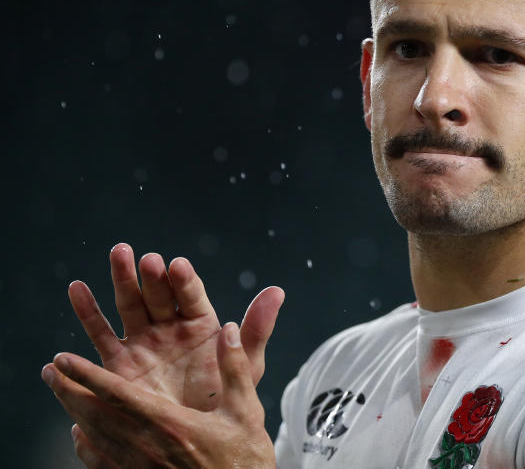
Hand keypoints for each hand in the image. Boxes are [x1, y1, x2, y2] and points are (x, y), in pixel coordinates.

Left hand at [43, 322, 275, 468]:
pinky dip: (85, 447)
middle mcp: (147, 447)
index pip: (117, 395)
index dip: (87, 375)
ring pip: (94, 439)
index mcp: (171, 424)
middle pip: (95, 417)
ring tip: (61, 394)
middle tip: (49, 372)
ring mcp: (141, 467)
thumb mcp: (247, 412)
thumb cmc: (246, 460)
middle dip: (68, 392)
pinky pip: (102, 464)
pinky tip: (80, 436)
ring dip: (73, 413)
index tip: (64, 359)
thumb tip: (227, 330)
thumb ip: (235, 369)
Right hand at [68, 243, 283, 409]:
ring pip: (129, 304)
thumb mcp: (246, 366)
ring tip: (118, 254)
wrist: (193, 439)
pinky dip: (87, 311)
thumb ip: (256, 329)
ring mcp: (142, 340)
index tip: (179, 266)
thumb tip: (277, 291)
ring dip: (122, 279)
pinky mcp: (118, 361)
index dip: (184, 281)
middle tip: (148, 259)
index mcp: (200, 324)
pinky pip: (100, 333)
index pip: (191, 296)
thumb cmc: (223, 401)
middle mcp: (169, 327)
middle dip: (152, 275)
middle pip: (158, 294)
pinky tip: (77, 289)